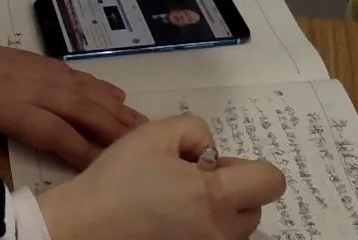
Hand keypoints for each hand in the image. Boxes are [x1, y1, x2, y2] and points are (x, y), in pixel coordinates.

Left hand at [0, 45, 146, 185]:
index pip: (50, 130)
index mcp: (3, 106)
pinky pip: (75, 74)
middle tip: (144, 144)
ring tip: (143, 123)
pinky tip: (120, 97)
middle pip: (77, 106)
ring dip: (113, 105)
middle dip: (111, 126)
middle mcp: (26, 85)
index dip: (78, 148)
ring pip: (81, 88)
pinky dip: (99, 85)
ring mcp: (35, 69)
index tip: (106, 168)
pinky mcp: (38, 60)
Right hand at [38, 115, 285, 239]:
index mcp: (214, 197)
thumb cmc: (118, 178)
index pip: (272, 181)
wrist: (85, 224)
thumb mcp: (155, 133)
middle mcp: (219, 232)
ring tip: (177, 197)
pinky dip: (202, 225)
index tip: (212, 164)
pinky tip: (170, 215)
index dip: (248, 166)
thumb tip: (208, 151)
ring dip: (219, 208)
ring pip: (235, 227)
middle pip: (254, 206)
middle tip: (190, 177)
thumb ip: (195, 130)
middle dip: (232, 187)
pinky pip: (214, 238)